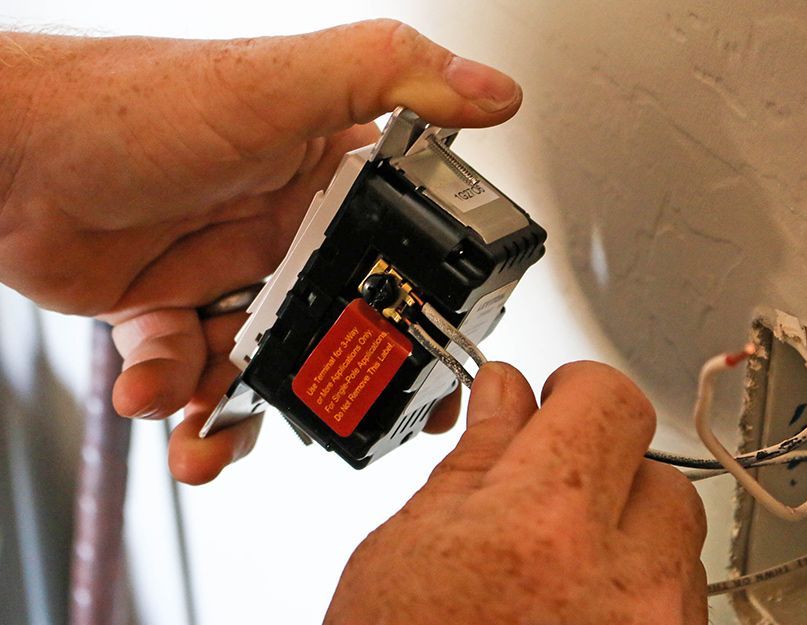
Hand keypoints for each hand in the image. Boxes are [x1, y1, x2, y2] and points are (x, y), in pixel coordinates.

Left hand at [0, 22, 520, 482]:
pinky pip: (185, 373)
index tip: (431, 348)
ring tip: (215, 431)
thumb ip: (391, 76)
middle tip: (339, 412)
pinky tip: (153, 388)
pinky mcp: (165, 309)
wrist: (5, 154)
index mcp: (322, 178)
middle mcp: (280, 228)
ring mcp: (224, 272)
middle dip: (338, 375)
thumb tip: (493, 90)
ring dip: (238, 410)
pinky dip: (170, 392)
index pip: (399, 246)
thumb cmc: (133, 108)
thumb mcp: (281, 84)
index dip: (421, 299)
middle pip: (335, 322)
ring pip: (260, 365)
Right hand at [327, 362, 707, 624]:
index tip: (560, 398)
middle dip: (602, 468)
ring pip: (676, 536)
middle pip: (655, 468)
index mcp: (540, 526)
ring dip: (625, 533)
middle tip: (549, 494)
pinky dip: (636, 590)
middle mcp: (620, 582)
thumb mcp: (408, 551)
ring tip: (556, 572)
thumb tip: (504, 398)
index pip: (606, 399)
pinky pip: (678, 598)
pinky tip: (576, 611)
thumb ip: (475, 462)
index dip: (577, 388)